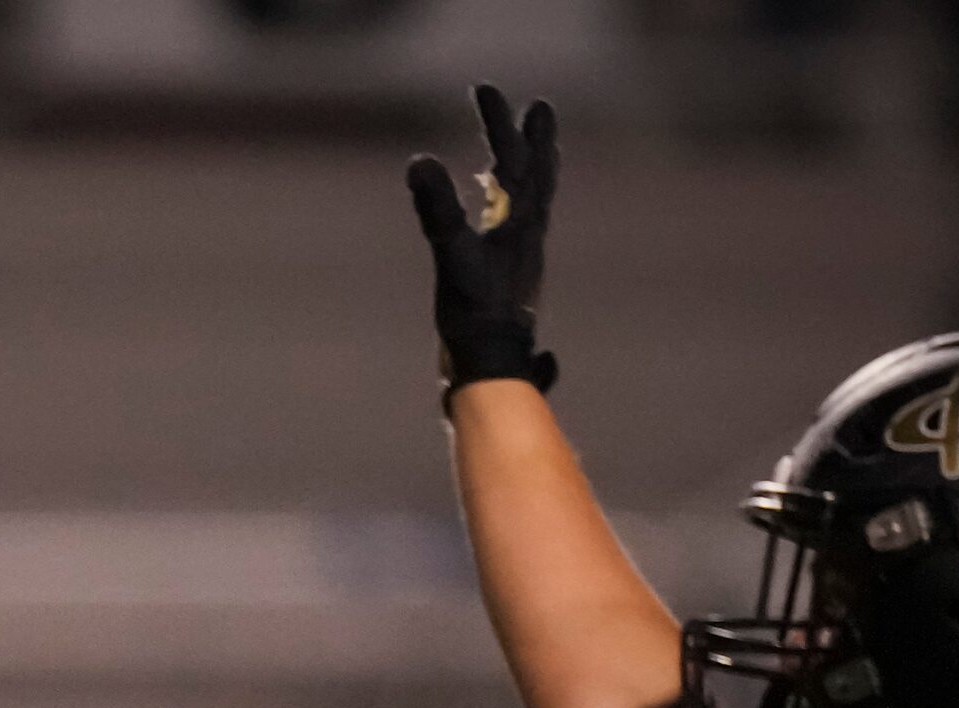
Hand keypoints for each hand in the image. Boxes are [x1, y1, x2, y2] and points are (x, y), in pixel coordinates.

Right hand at [406, 84, 559, 396]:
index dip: (499, 123)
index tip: (484, 90)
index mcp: (520, 222)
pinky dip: (516, 204)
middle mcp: (528, 232)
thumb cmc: (475, 314)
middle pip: (537, 174)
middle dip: (533, 140)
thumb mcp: (453, 256)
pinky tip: (503, 213)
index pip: (513, 160)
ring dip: (533, 170)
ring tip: (529, 153)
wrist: (492, 366)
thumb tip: (420, 162)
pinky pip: (520, 224)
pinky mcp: (511, 273)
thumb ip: (438, 209)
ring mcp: (523, 253)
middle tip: (538, 108)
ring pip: (534, 199)